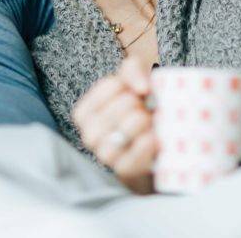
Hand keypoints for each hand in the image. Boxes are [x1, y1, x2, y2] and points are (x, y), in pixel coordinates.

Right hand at [72, 56, 157, 193]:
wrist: (156, 139)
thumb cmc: (139, 105)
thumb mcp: (133, 81)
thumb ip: (132, 70)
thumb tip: (141, 88)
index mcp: (85, 112)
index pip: (106, 89)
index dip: (124, 85)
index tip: (135, 89)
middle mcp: (89, 135)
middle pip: (112, 113)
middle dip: (133, 105)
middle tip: (145, 106)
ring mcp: (105, 154)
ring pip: (118, 137)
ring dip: (138, 124)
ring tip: (150, 119)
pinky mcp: (124, 170)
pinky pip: (130, 159)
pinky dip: (145, 146)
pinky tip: (154, 136)